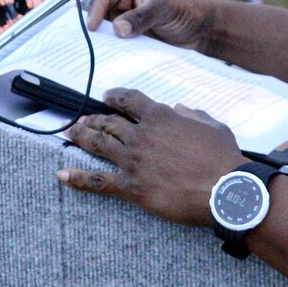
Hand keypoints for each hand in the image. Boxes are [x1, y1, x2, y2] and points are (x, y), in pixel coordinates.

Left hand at [60, 88, 244, 227]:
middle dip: (93, 118)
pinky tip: (62, 176)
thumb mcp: (214, 126)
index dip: (115, 96)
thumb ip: (194, 114)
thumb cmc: (223, 158)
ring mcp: (133, 160)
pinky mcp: (131, 186)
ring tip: (70, 133)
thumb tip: (180, 108)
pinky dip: (78, 178)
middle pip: (109, 122)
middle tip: (83, 119)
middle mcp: (141, 135)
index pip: (129, 100)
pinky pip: (98, 181)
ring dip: (82, 136)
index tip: (106, 96)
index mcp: (161, 117)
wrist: (225, 189)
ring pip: (98, 144)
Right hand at [85, 0, 212, 51]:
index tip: (91, 26)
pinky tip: (111, 61)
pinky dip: (114, 52)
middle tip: (89, 43)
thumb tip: (118, 29)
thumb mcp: (163, 9)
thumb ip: (141, 16)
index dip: (95, 10)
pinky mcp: (133, 42)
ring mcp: (127, 25)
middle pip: (99, 16)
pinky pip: (118, 47)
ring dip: (103, 42)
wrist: (203, 31)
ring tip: (97, 54)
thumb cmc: (186, 10)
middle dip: (94, 28)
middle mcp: (123, 6)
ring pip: (107, 33)